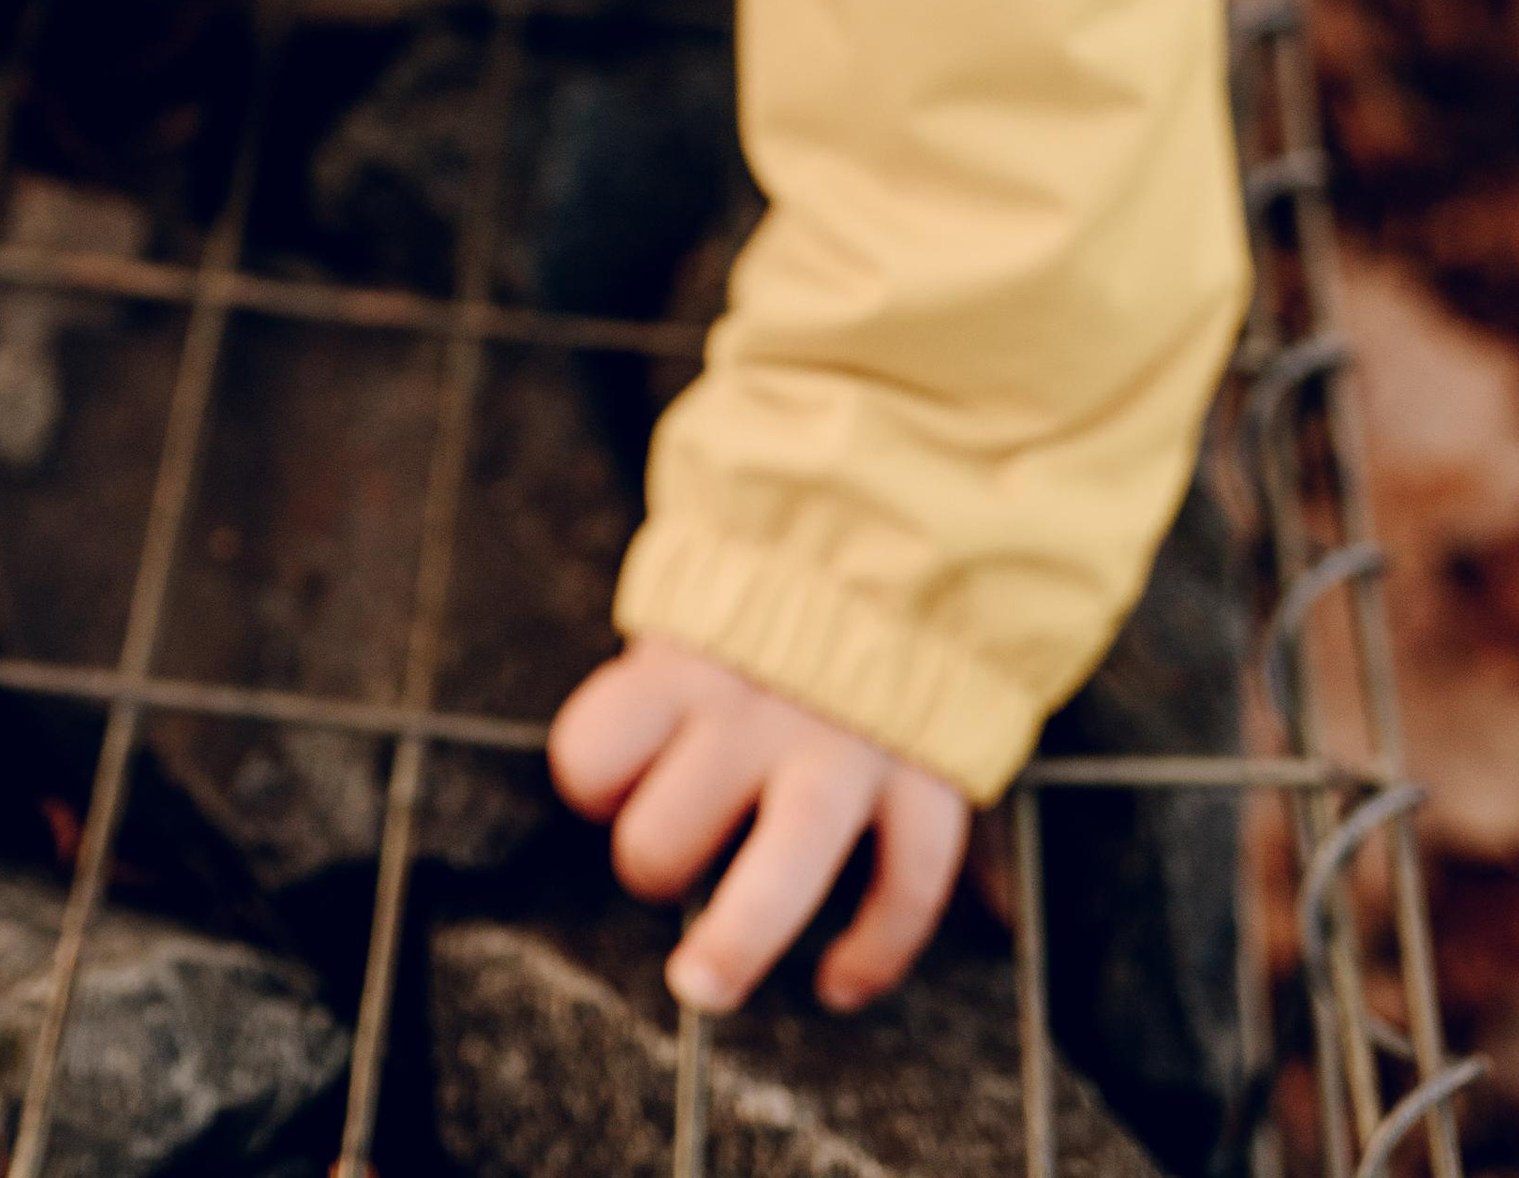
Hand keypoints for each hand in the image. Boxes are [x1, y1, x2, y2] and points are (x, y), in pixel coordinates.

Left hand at [550, 636, 967, 1015]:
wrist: (901, 534)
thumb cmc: (769, 600)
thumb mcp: (691, 612)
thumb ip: (658, 691)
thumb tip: (611, 785)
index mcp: (684, 666)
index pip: (590, 758)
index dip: (595, 785)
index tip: (614, 783)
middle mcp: (757, 711)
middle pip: (663, 835)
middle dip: (656, 863)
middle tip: (674, 850)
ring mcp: (847, 747)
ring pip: (784, 868)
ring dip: (739, 940)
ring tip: (703, 986)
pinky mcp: (928, 775)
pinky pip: (908, 884)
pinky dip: (878, 948)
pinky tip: (842, 981)